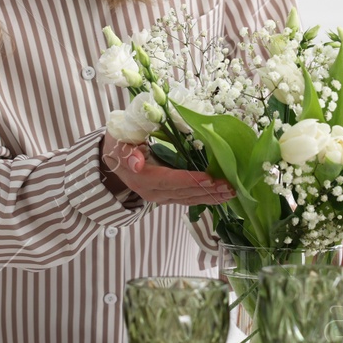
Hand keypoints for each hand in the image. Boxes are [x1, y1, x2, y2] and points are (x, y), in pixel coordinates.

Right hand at [100, 132, 237, 206]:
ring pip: (188, 199)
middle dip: (207, 190)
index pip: (169, 181)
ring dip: (211, 197)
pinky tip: (221, 196)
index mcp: (142, 178)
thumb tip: (137, 163)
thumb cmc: (118, 144)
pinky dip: (205, 197)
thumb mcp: (118, 143)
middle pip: (183, 193)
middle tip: (230, 186)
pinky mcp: (167, 196)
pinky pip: (188, 199)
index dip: (189, 180)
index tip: (210, 178)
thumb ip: (127, 153)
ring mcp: (160, 197)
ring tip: (231, 193)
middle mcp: (152, 192)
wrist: (111, 159)